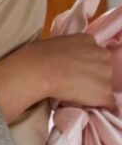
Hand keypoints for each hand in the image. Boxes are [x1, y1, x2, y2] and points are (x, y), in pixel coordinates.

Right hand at [0, 34, 114, 122]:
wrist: (38, 71)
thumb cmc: (37, 55)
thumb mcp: (56, 43)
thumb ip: (69, 50)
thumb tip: (66, 60)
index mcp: (88, 40)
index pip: (95, 54)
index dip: (85, 64)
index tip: (75, 69)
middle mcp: (102, 54)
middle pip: (103, 69)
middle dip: (92, 75)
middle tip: (74, 81)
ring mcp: (106, 74)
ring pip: (105, 85)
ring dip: (94, 90)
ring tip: (75, 92)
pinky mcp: (105, 93)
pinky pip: (106, 102)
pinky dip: (96, 104)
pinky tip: (81, 103)